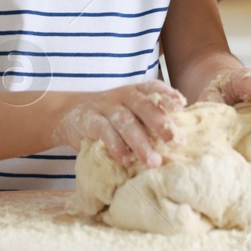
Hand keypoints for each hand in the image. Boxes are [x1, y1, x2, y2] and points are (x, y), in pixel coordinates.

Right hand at [49, 80, 186, 168]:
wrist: (69, 113)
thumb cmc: (110, 117)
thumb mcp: (129, 111)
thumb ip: (149, 120)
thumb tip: (179, 140)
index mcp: (136, 91)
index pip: (153, 87)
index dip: (167, 94)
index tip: (181, 105)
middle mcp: (122, 96)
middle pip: (143, 105)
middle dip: (160, 122)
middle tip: (175, 140)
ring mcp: (105, 107)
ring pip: (125, 122)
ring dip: (141, 143)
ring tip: (153, 162)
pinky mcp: (89, 121)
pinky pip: (104, 132)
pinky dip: (116, 147)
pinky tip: (125, 161)